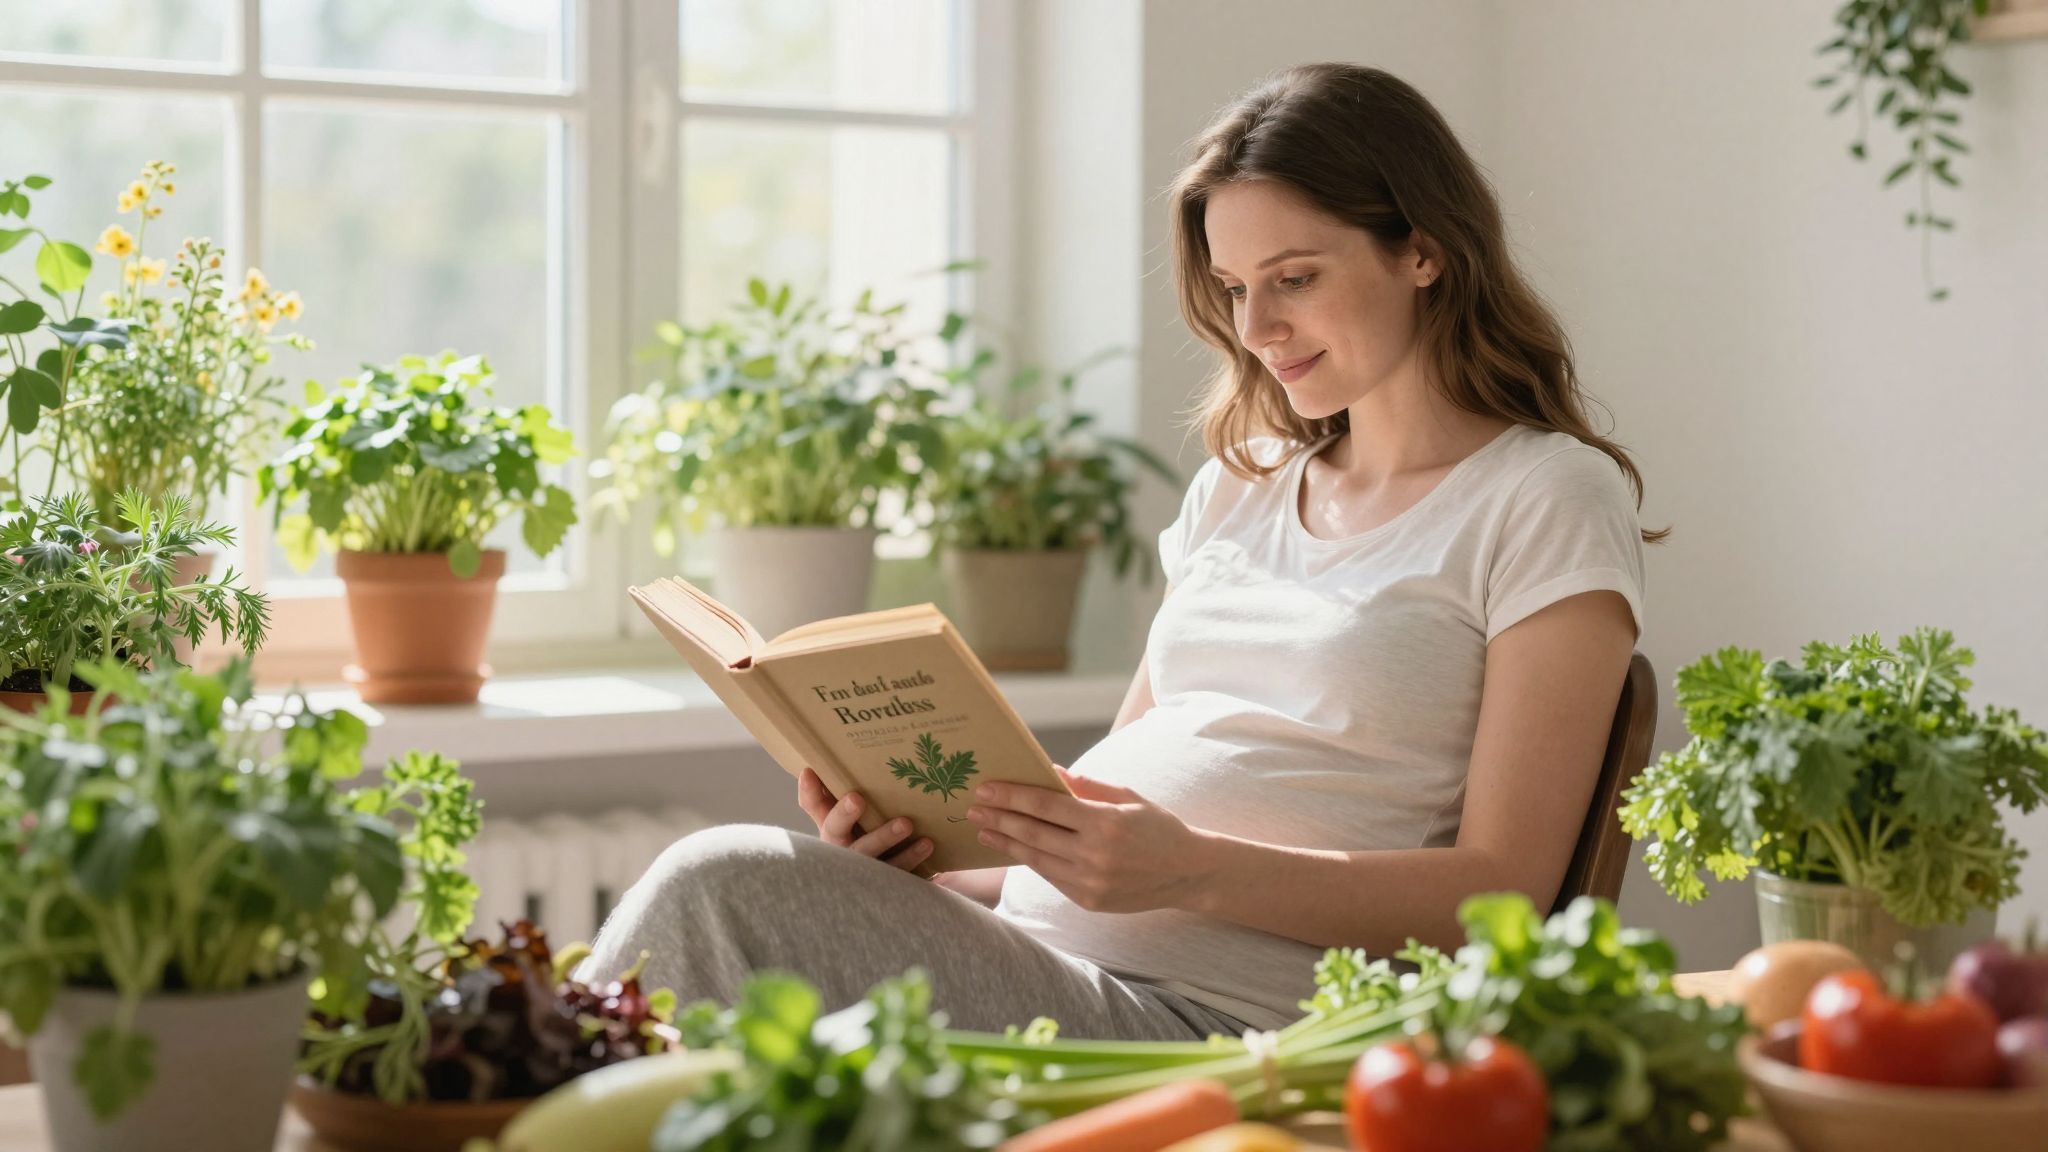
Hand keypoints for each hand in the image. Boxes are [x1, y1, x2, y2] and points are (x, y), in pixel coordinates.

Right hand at [796, 767, 934, 874]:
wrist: (896, 883)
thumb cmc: (878, 836)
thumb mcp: (864, 815)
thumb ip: (857, 792)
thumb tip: (852, 755)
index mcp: (833, 826)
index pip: (813, 806)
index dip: (808, 791)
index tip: (809, 771)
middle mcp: (842, 847)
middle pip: (834, 831)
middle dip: (843, 814)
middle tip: (856, 798)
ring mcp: (863, 868)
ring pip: (868, 854)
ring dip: (885, 837)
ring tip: (906, 823)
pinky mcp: (886, 882)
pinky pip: (897, 871)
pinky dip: (912, 857)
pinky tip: (927, 843)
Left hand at [967, 766, 1200, 912]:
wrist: (1188, 873)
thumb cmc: (1157, 826)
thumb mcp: (1127, 796)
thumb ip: (1087, 786)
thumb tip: (1048, 771)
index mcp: (1105, 822)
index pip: (1045, 806)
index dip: (1011, 796)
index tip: (985, 789)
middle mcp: (1095, 855)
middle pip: (1033, 833)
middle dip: (999, 819)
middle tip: (973, 808)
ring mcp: (1091, 882)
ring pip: (1036, 859)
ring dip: (1006, 843)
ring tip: (984, 830)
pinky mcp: (1089, 900)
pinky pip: (1051, 877)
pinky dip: (1030, 861)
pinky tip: (1014, 848)